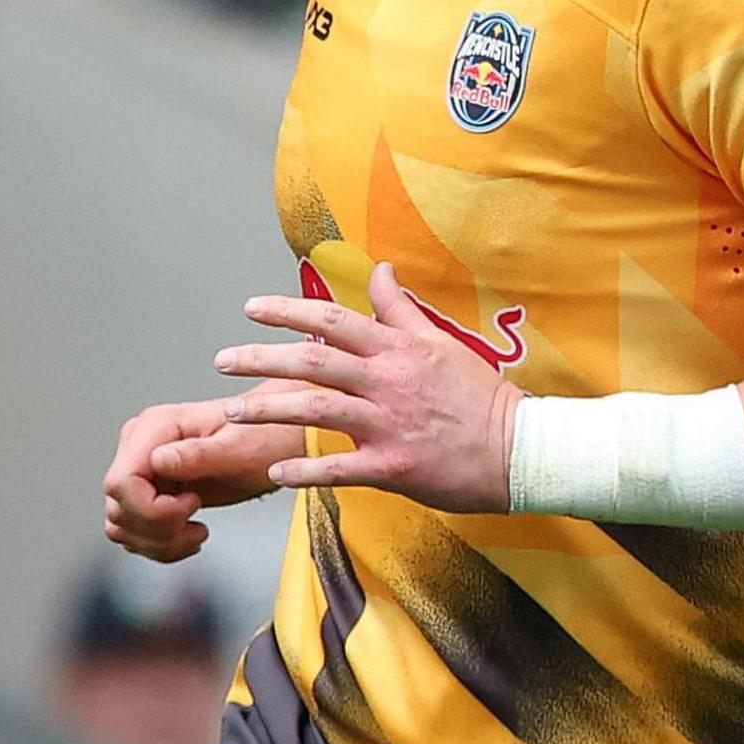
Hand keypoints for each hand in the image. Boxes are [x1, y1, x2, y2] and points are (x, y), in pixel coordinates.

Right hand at [105, 399, 296, 560]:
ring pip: (120, 524)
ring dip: (159, 542)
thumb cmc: (268, 438)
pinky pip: (132, 532)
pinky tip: (189, 536)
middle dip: (159, 529)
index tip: (194, 504)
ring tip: (197, 534)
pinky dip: (159, 545)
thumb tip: (159, 461)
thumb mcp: (241, 448)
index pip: (122, 482)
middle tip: (198, 527)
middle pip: (119, 507)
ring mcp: (140, 470)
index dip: (152, 508)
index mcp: (155, 427)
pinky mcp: (146, 492)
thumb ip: (199, 454)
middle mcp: (139, 445)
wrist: (277, 442)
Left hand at [216, 261, 518, 512]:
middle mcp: (389, 381)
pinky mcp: (395, 467)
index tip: (251, 308)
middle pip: (314, 361)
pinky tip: (274, 474)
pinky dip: (304, 471)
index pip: (333, 319)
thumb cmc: (479, 397)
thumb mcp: (442, 343)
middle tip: (222, 360)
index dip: (288, 311)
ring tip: (232, 413)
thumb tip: (381, 269)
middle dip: (261, 358)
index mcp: (399, 350)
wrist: (521, 449)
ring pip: (317, 410)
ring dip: (268, 409)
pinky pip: (339, 468)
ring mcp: (390, 424)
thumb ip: (402, 310)